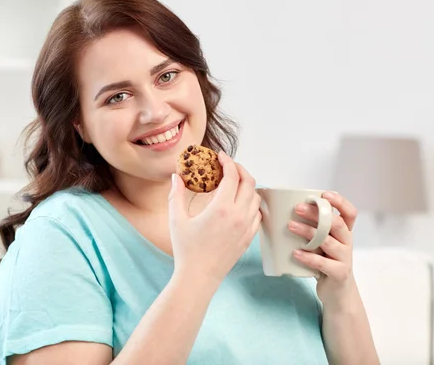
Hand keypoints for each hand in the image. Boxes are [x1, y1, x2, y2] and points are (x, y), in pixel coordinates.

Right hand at [168, 151, 261, 288]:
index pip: (232, 176)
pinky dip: (251, 203)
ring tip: (234, 183)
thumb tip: (176, 177)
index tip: (220, 156)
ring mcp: (246, 227)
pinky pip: (256, 214)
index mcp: (221, 208)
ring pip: (255, 197)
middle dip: (240, 170)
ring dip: (247, 186)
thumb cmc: (186, 249)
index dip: (228, 162)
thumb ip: (176, 194)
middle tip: (228, 166)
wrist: (199, 277)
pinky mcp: (249, 238)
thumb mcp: (176, 219)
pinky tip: (239, 204)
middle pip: (249, 182)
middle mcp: (238, 215)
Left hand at [288, 191, 357, 310]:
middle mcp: (347, 243)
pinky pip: (323, 263)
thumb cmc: (325, 262)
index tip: (324, 194)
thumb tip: (283, 213)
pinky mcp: (339, 273)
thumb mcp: (322, 244)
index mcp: (344, 233)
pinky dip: (308, 257)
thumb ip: (313, 230)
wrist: (337, 293)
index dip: (340, 202)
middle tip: (297, 208)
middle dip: (316, 214)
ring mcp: (345, 258)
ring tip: (290, 226)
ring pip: (328, 241)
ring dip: (308, 232)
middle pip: (335, 224)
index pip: (350, 213)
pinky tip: (296, 253)